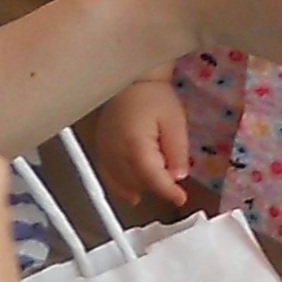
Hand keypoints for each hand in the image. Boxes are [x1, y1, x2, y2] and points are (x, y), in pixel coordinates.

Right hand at [92, 76, 194, 215]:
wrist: (131, 82)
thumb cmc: (155, 97)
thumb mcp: (175, 122)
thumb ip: (177, 151)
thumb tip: (178, 176)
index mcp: (136, 145)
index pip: (152, 179)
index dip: (168, 192)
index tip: (180, 199)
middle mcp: (116, 154)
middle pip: (139, 183)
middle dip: (158, 185)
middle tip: (174, 178)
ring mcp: (105, 153)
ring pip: (124, 183)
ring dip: (142, 187)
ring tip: (158, 181)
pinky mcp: (100, 151)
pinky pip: (108, 177)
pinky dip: (120, 188)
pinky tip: (133, 196)